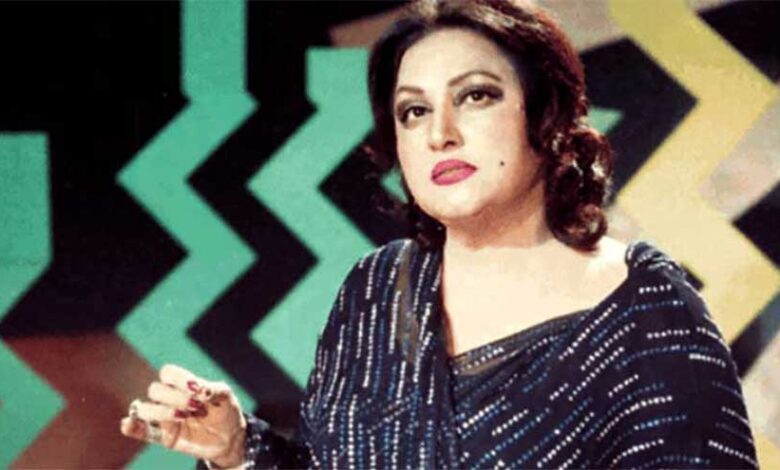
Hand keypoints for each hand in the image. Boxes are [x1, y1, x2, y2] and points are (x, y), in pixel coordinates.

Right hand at [120, 364, 245, 467]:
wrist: (230, 438)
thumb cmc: (225, 410)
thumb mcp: (225, 396)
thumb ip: (213, 388)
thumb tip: (199, 388)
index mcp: (182, 385)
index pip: (167, 373)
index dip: (178, 378)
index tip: (197, 389)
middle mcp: (170, 399)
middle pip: (155, 389)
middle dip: (175, 396)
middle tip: (194, 406)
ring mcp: (164, 418)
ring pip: (145, 409)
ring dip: (161, 411)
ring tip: (183, 416)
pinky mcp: (163, 436)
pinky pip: (141, 431)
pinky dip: (131, 427)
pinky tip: (128, 424)